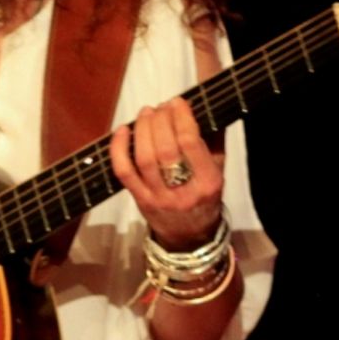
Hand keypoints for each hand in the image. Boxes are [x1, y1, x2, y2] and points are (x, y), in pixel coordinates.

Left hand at [109, 97, 223, 248]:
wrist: (189, 237)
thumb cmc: (205, 197)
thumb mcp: (219, 171)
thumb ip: (213, 140)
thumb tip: (200, 107)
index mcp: (208, 182)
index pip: (191, 144)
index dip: (181, 118)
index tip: (177, 102)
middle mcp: (182, 192)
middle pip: (165, 149)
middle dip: (161, 121)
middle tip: (161, 106)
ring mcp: (158, 198)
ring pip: (144, 159)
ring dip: (143, 130)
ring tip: (146, 112)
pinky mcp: (139, 200)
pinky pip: (123, 172)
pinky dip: (119, 149)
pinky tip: (123, 130)